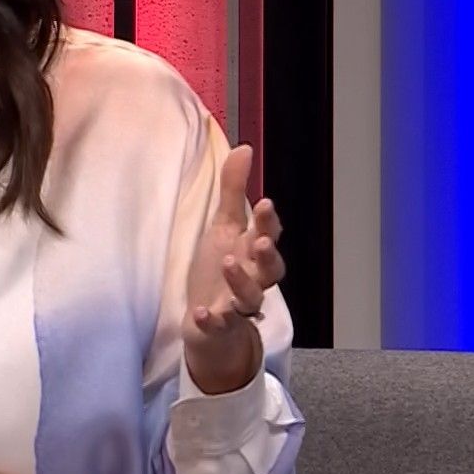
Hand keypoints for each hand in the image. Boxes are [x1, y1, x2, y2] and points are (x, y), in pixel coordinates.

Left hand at [181, 143, 285, 393]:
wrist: (206, 317)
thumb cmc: (219, 268)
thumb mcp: (223, 226)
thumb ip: (233, 190)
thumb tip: (243, 147)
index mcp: (253, 251)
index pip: (269, 235)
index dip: (268, 222)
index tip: (263, 203)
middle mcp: (252, 278)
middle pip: (271, 270)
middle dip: (268, 255)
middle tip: (259, 241)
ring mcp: (237, 304)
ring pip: (250, 298)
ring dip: (241, 282)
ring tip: (229, 263)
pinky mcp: (219, 325)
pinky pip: (220, 325)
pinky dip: (212, 320)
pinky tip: (202, 312)